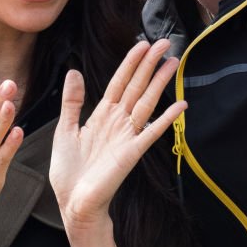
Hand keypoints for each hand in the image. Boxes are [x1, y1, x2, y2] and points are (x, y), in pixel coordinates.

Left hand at [50, 40, 184, 229]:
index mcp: (101, 115)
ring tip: (173, 62)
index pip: (119, 82)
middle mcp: (118, 122)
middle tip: (164, 43)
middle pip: (137, 86)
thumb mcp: (65, 130)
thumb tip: (75, 71)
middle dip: (150, 64)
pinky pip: (152, 131)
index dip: (130, 63)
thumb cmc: (69, 171)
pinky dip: (167, 118)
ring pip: (146, 102)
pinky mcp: (132, 152)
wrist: (73, 203)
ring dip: (159, 82)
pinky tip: (181, 104)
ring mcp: (127, 136)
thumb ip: (72, 102)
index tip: (141, 45)